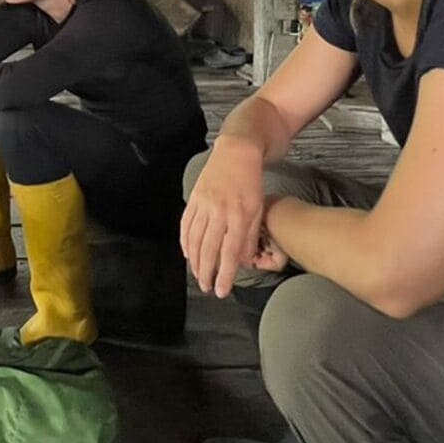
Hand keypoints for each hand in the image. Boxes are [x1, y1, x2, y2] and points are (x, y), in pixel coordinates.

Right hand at [181, 138, 269, 298]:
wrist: (237, 152)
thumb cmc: (251, 181)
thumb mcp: (258, 209)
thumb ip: (249, 237)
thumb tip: (242, 261)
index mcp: (238, 215)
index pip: (229, 253)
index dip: (224, 275)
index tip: (222, 290)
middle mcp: (219, 212)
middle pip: (208, 250)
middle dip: (206, 272)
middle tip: (207, 287)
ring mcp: (204, 205)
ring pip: (194, 239)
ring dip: (194, 261)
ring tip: (197, 275)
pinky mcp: (194, 198)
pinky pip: (186, 225)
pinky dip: (185, 242)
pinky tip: (187, 254)